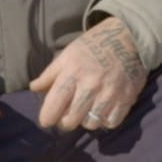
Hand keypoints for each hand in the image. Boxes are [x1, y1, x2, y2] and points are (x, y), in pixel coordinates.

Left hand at [31, 16, 146, 132]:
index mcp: (72, 73)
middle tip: (68, 114)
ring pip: (91, 124)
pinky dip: (105, 120)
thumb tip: (33, 89)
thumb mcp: (68, 54)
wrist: (128, 37)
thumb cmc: (93, 46)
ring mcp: (110, 93)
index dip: (47, 118)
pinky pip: (111, 123)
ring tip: (87, 109)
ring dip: (86, 120)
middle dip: (66, 121)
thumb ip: (49, 74)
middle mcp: (91, 86)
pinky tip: (103, 109)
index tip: (49, 118)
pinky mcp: (127, 98)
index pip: (52, 109)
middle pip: (70, 122)